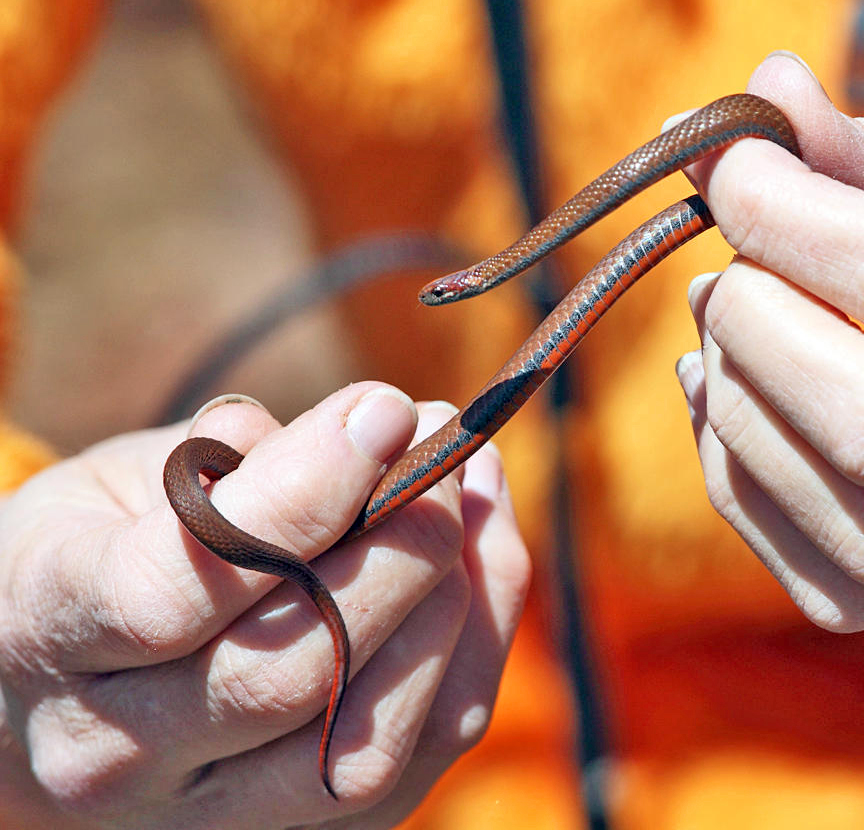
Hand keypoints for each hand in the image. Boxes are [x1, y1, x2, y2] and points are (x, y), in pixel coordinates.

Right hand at [0, 383, 529, 828]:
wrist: (54, 689)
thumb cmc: (99, 555)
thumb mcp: (126, 480)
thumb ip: (232, 457)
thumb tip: (376, 429)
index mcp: (48, 635)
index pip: (175, 591)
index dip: (301, 496)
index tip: (384, 411)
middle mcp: (117, 757)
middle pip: (292, 673)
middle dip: (403, 544)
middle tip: (442, 445)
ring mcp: (210, 817)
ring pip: (367, 742)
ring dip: (454, 601)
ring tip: (470, 495)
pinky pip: (420, 753)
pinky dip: (473, 650)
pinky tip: (478, 562)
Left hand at [676, 52, 863, 630]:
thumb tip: (762, 98)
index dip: (786, 218)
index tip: (725, 166)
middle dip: (759, 336)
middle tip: (724, 273)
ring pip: (857, 531)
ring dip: (740, 423)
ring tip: (715, 334)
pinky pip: (834, 588)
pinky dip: (745, 494)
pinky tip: (723, 408)